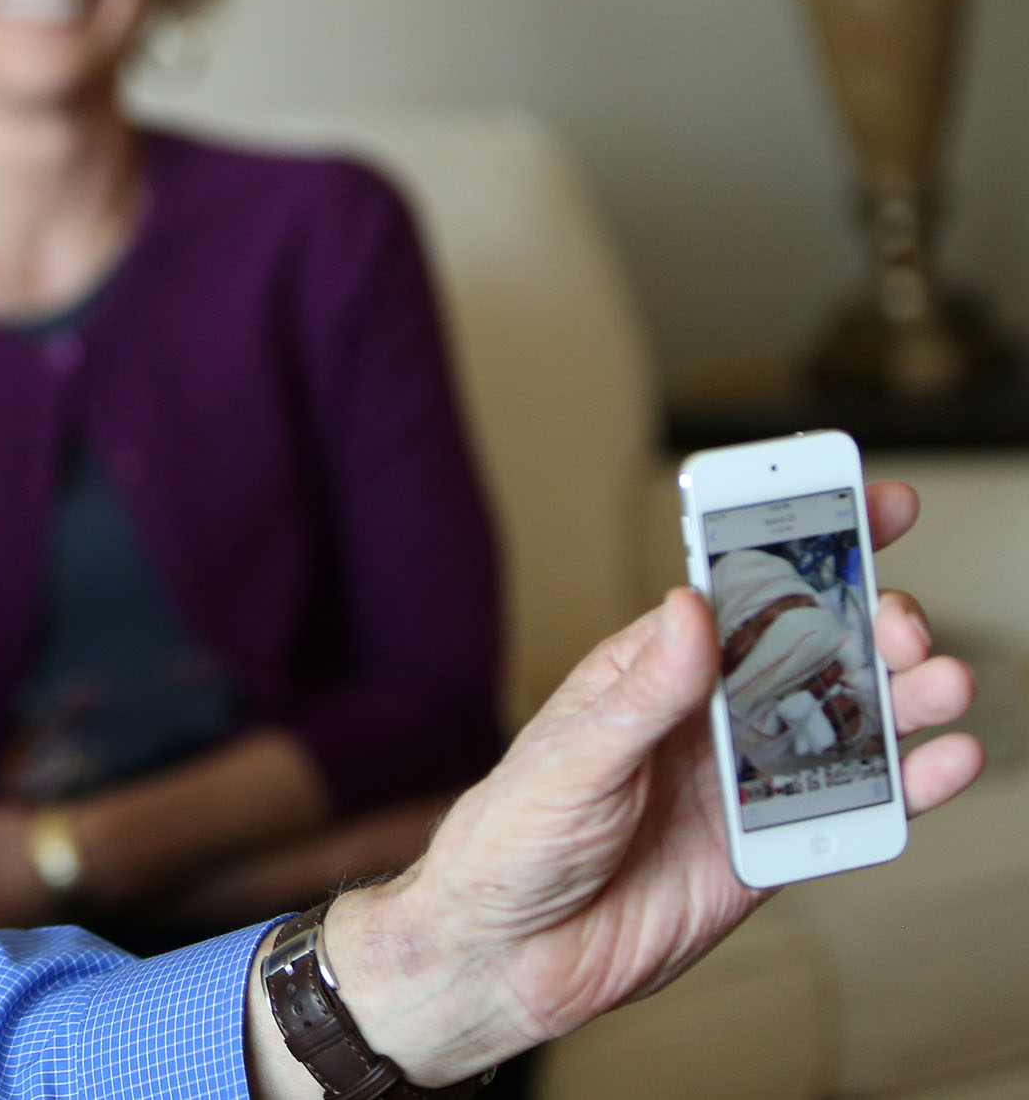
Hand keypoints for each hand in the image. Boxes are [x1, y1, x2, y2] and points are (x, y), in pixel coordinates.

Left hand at [300, 482, 980, 1088]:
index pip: (739, 588)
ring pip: (846, 722)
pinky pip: (851, 807)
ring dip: (904, 697)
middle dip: (873, 623)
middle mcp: (709, 714)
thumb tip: (692, 607)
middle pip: (813, 649)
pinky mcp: (770, 847)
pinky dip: (906, 785)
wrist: (510, 955)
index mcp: (655, 668)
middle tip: (902, 624)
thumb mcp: (571, 757)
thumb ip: (643, 694)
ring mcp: (744, 779)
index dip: (804, 541)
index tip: (869, 500)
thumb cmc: (514, 837)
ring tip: (944, 681)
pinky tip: (946, 762)